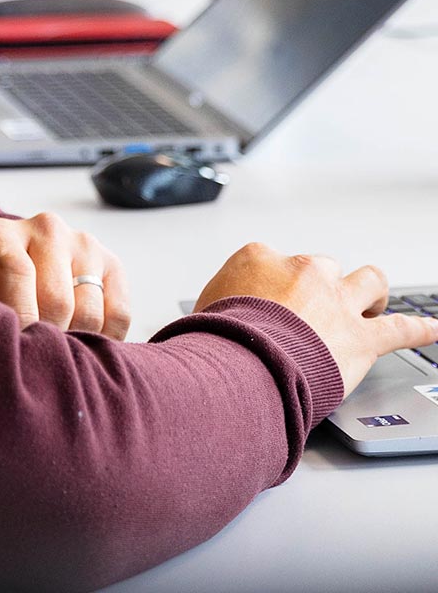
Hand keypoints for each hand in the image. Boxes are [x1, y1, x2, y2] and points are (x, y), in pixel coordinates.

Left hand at [0, 213, 130, 338]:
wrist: (7, 269)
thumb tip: (12, 347)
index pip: (17, 272)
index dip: (20, 317)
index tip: (18, 350)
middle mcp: (45, 229)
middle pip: (56, 299)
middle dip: (46, 337)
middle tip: (35, 357)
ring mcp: (82, 243)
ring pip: (89, 311)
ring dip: (74, 341)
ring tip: (54, 350)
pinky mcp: (111, 263)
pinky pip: (119, 314)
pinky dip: (105, 339)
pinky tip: (82, 342)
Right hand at [195, 242, 437, 396]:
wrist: (246, 362)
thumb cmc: (219, 337)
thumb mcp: (204, 307)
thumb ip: (219, 303)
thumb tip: (215, 317)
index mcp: (260, 258)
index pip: (273, 261)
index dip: (273, 285)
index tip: (267, 304)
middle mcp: (304, 272)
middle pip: (322, 268)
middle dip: (322, 286)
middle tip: (314, 311)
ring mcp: (337, 301)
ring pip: (368, 281)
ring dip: (370, 292)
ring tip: (371, 303)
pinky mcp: (363, 336)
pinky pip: (401, 329)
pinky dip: (420, 329)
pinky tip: (432, 329)